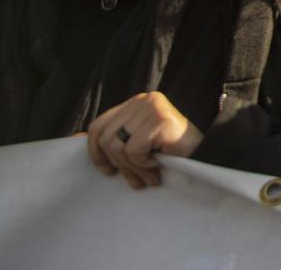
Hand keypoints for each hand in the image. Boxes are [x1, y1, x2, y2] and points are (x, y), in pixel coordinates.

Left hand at [86, 91, 204, 189]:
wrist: (208, 157)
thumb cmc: (173, 154)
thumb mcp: (138, 143)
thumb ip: (115, 139)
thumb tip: (73, 140)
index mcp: (136, 103)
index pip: (98, 125)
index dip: (95, 151)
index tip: (107, 171)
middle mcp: (143, 100)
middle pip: (105, 137)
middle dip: (117, 165)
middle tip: (135, 181)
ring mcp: (152, 107)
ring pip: (118, 146)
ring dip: (132, 169)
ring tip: (148, 176)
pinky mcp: (161, 119)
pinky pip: (134, 150)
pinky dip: (144, 165)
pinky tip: (158, 166)